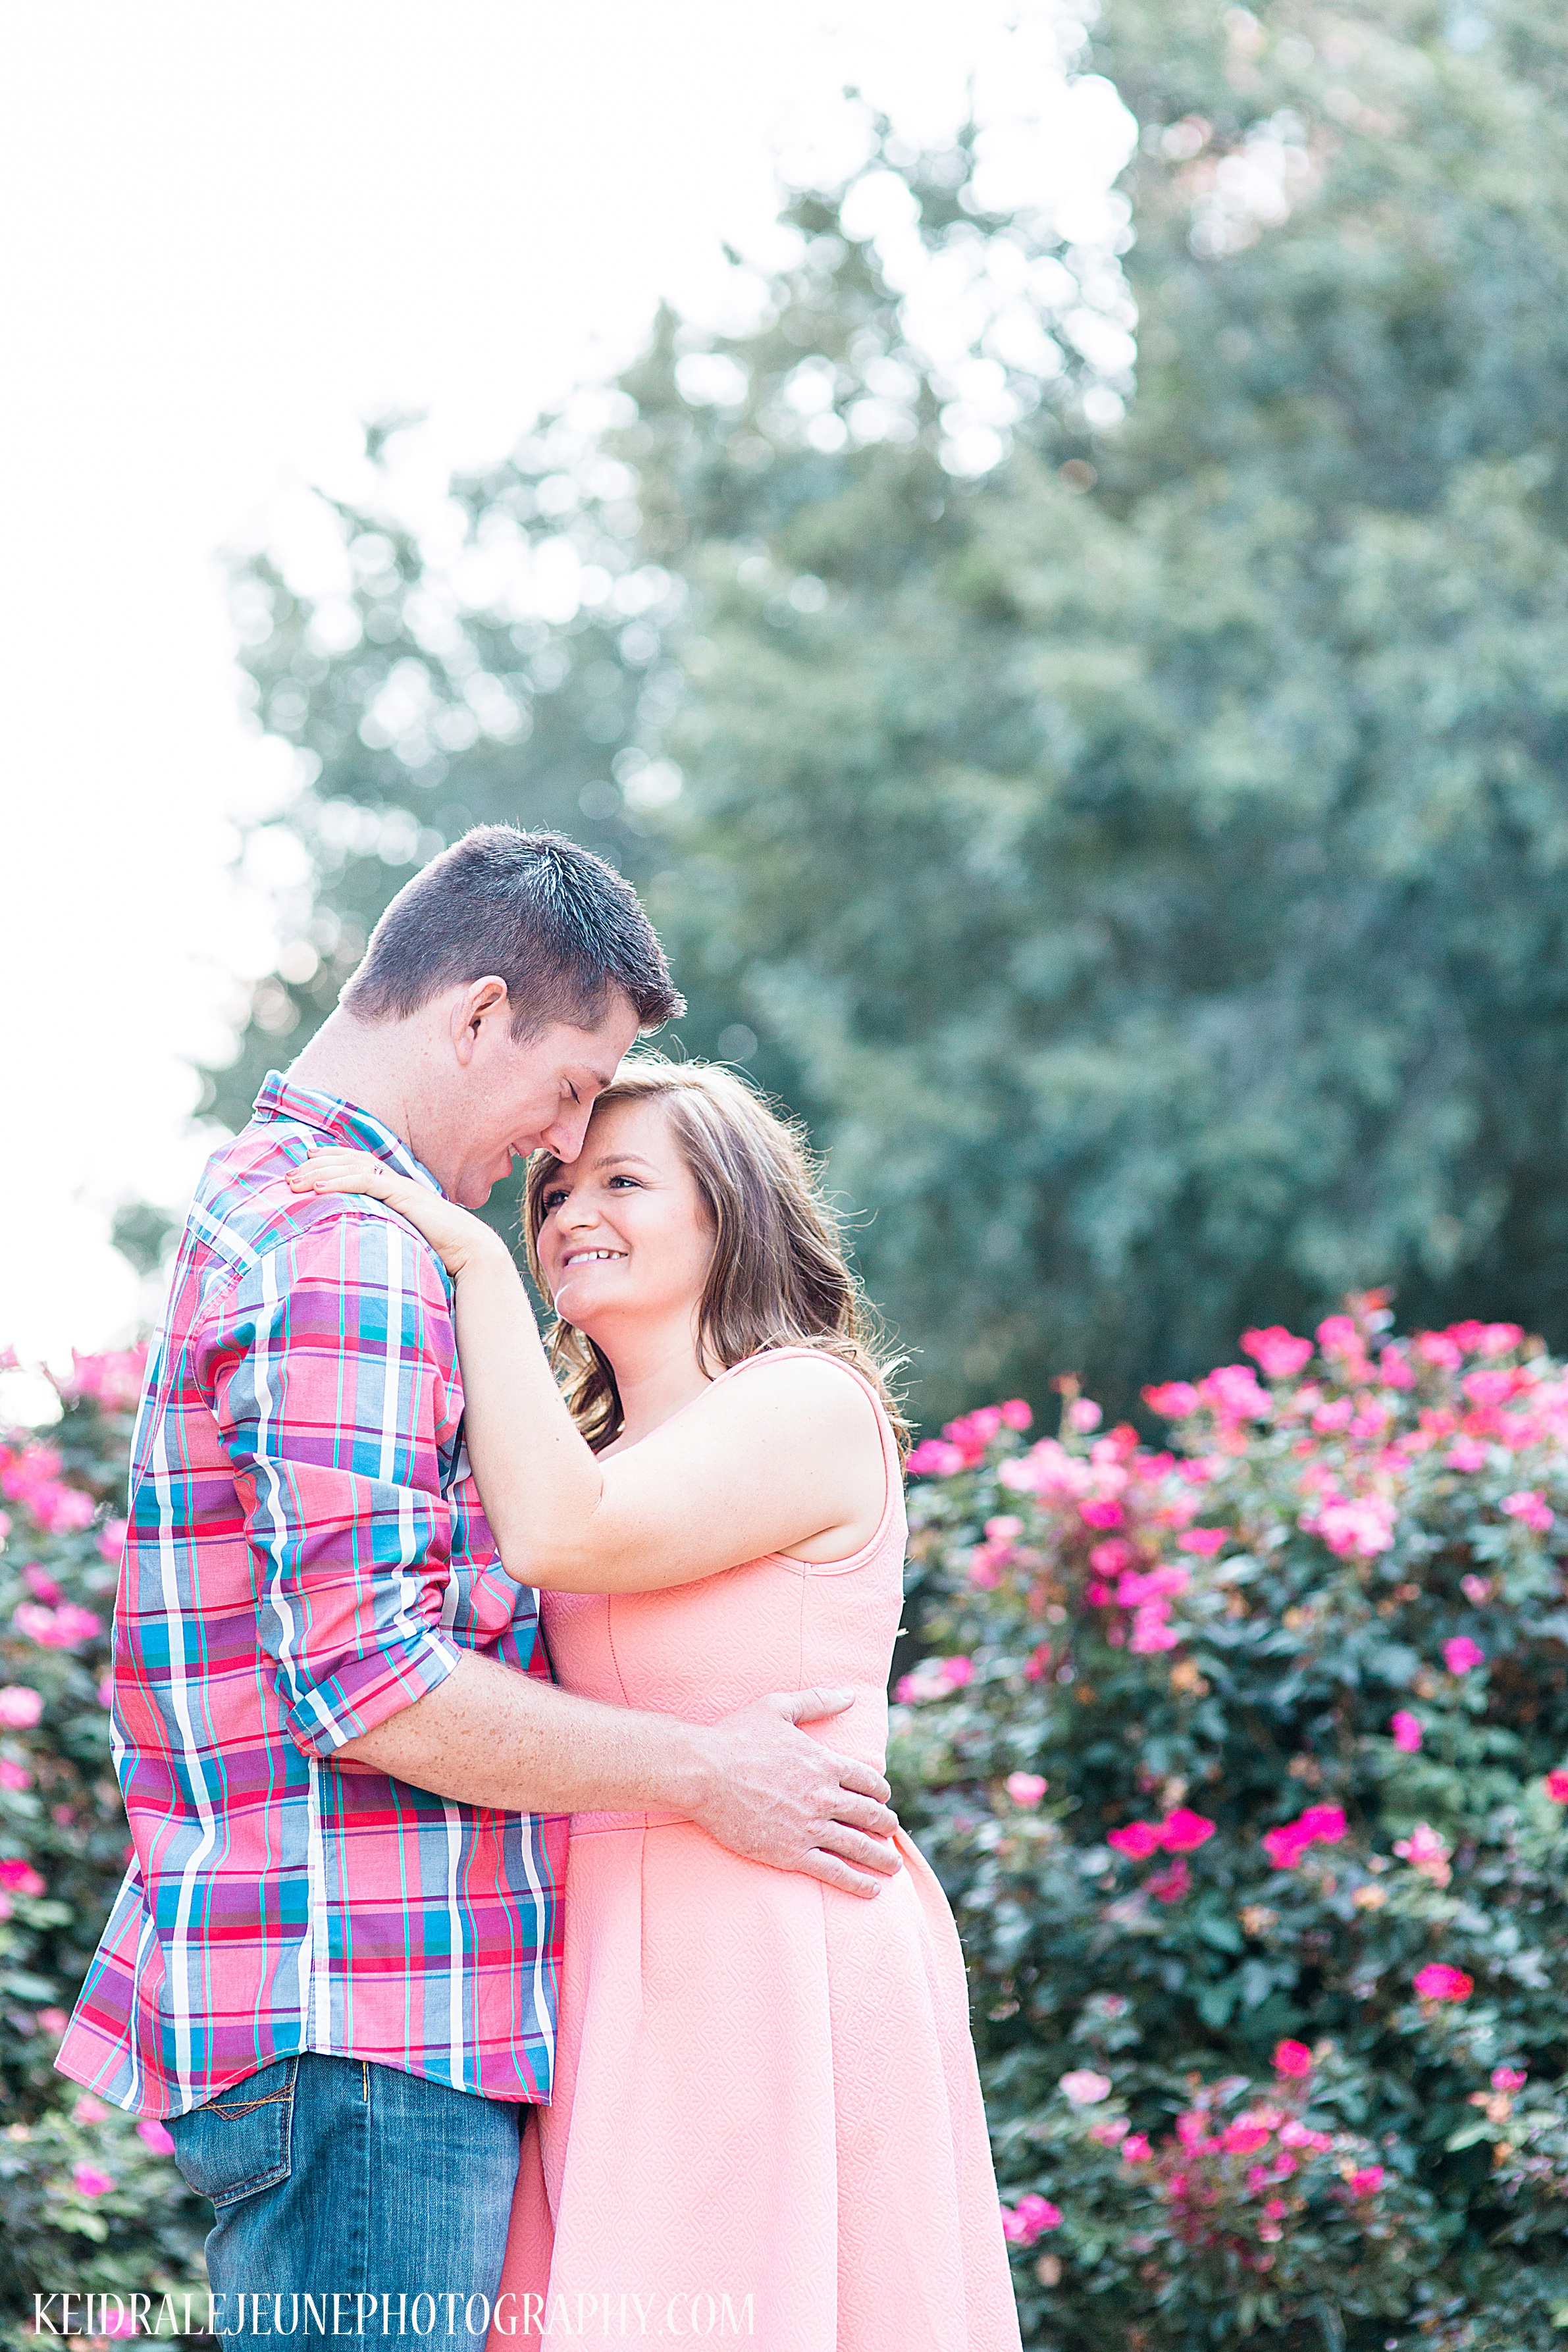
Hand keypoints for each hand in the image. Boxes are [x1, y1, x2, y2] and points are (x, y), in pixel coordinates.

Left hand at [286, 1148, 503, 1276]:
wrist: (472, 1254)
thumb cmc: (442, 1254)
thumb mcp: (403, 1239)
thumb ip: (383, 1233)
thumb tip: (360, 1244)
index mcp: (397, 1189)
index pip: (358, 1164)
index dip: (331, 1158)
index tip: (306, 1160)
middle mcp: (397, 1182)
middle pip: (350, 1161)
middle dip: (316, 1165)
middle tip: (289, 1176)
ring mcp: (401, 1186)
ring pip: (353, 1168)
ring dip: (320, 1172)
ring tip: (294, 1181)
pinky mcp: (404, 1195)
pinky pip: (366, 1181)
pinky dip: (340, 1181)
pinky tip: (319, 1188)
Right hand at [683, 1689, 900, 1897]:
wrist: (703, 1773)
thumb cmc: (737, 1737)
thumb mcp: (779, 1708)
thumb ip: (817, 1700)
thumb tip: (849, 1695)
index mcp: (825, 1763)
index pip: (869, 1781)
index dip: (881, 1793)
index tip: (882, 1800)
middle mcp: (824, 1796)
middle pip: (871, 1815)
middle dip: (886, 1825)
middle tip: (891, 1833)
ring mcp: (810, 1827)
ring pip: (859, 1846)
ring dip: (881, 1857)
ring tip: (892, 1866)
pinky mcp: (791, 1853)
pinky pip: (834, 1871)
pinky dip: (858, 1882)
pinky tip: (872, 1890)